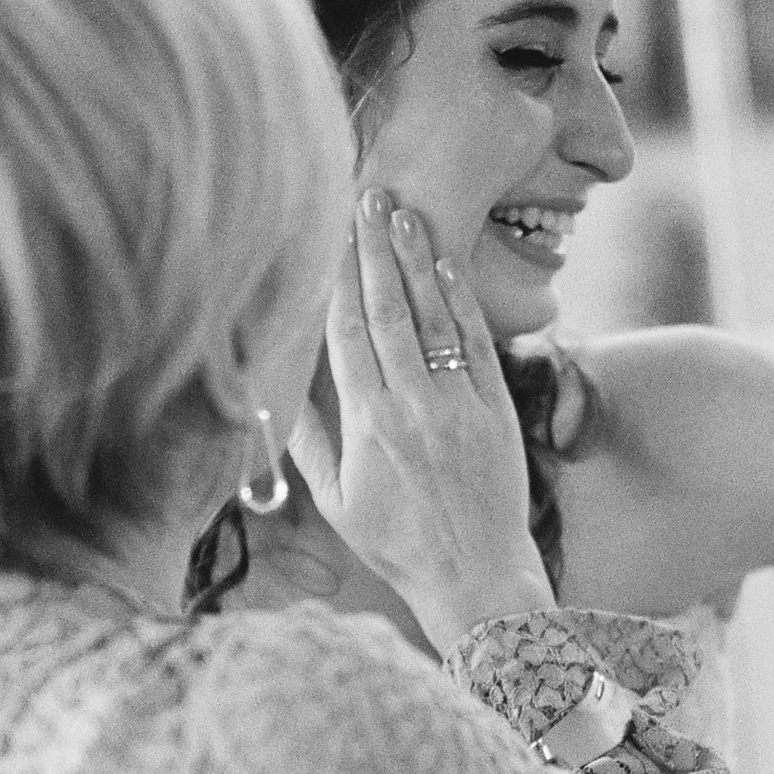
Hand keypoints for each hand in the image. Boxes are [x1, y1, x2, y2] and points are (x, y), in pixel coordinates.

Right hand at [287, 191, 551, 652]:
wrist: (475, 577)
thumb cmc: (398, 546)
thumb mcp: (336, 502)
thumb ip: (310, 442)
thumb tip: (277, 392)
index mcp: (369, 426)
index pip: (347, 335)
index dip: (337, 281)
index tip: (329, 237)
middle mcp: (414, 407)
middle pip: (389, 311)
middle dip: (376, 251)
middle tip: (369, 196)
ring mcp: (459, 404)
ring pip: (434, 317)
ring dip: (418, 260)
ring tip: (405, 211)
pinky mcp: (496, 409)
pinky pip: (475, 343)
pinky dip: (461, 300)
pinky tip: (446, 264)